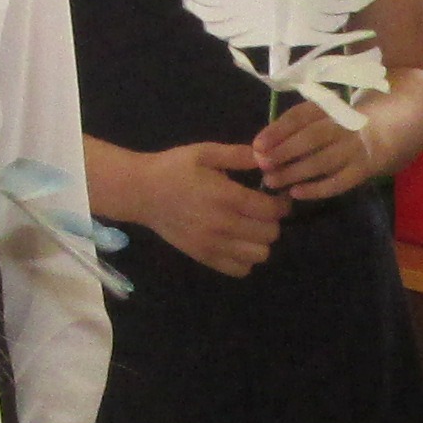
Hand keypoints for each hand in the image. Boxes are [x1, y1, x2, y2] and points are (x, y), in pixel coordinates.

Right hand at [134, 143, 283, 277]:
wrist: (141, 192)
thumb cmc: (174, 168)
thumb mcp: (205, 152)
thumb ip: (238, 155)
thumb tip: (268, 159)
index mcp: (226, 196)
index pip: (272, 210)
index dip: (281, 204)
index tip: (276, 197)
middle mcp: (223, 225)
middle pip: (269, 235)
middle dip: (272, 222)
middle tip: (263, 212)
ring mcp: (212, 245)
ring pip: (259, 256)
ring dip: (261, 242)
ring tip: (251, 228)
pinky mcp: (203, 257)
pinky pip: (239, 270)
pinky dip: (245, 259)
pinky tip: (238, 243)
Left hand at [254, 99, 387, 201]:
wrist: (382, 132)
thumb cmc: (336, 125)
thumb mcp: (319, 116)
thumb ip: (292, 128)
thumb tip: (260, 147)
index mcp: (329, 108)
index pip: (301, 115)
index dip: (278, 130)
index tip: (257, 145)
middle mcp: (344, 126)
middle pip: (311, 138)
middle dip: (284, 152)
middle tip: (262, 164)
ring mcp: (355, 149)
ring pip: (323, 161)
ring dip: (295, 172)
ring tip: (271, 182)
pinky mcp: (362, 170)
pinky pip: (338, 182)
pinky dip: (316, 189)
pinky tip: (295, 193)